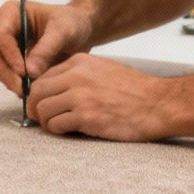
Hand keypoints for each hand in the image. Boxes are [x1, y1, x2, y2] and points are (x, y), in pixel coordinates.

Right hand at [0, 0, 94, 94]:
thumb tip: (29, 72)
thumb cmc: (72, 23)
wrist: (79, 29)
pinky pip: (4, 72)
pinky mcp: (9, 58)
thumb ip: (47, 49)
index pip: (0, 36)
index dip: (9, 56)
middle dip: (6, 72)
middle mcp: (2, 26)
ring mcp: (4, 43)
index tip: (24, 73)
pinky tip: (27, 90)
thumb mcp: (63, 32)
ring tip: (27, 92)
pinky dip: (13, 83)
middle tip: (23, 89)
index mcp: (11, 12)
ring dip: (8, 80)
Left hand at [27, 55, 188, 140]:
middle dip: (34, 107)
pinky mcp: (85, 116)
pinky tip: (68, 131)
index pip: (43, 76)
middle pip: (36, 92)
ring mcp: (79, 95)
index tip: (42, 104)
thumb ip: (79, 75)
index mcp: (79, 62)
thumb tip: (57, 89)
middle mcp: (76, 76)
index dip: (39, 93)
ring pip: (42, 108)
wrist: (158, 104)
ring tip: (57, 126)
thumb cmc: (135, 91)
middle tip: (41, 118)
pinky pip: (55, 124)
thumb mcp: (104, 70)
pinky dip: (57, 130)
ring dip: (45, 121)